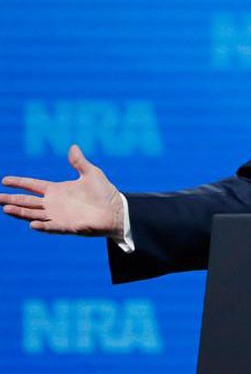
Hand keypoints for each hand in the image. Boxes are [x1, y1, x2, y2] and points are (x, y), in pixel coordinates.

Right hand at [1, 144, 124, 239]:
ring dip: (20, 212)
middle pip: (27, 201)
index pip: (33, 185)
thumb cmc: (105, 193)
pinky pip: (52, 227)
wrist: (117, 211)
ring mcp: (59, 216)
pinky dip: (42, 226)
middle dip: (11, 199)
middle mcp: (54, 204)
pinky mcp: (68, 226)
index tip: (4, 180)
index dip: (19, 182)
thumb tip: (73, 146)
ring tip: (6, 208)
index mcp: (57, 190)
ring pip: (34, 214)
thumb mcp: (92, 173)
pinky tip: (32, 224)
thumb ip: (79, 162)